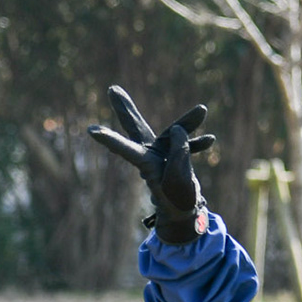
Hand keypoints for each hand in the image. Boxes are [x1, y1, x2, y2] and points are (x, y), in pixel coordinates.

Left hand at [86, 85, 215, 244]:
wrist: (184, 211)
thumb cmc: (177, 200)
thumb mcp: (180, 179)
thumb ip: (180, 150)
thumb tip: (178, 128)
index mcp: (145, 164)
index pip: (125, 149)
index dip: (110, 140)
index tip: (90, 131)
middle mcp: (148, 155)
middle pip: (135, 127)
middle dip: (125, 108)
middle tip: (112, 90)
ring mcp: (161, 153)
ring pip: (174, 131)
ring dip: (189, 122)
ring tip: (202, 110)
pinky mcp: (175, 154)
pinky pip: (187, 145)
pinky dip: (198, 144)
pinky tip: (211, 140)